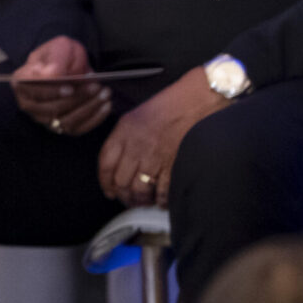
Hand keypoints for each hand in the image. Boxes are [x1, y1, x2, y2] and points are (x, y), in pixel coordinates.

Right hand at [12, 35, 111, 136]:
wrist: (64, 66)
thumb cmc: (58, 56)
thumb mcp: (57, 47)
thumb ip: (56, 57)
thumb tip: (55, 75)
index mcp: (21, 82)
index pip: (34, 91)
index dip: (52, 91)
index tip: (71, 87)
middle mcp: (28, 103)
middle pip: (52, 108)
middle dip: (77, 98)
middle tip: (96, 86)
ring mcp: (43, 118)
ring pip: (66, 121)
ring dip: (88, 109)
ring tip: (104, 94)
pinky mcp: (59, 127)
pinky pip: (77, 129)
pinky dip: (94, 119)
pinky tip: (106, 106)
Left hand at [98, 68, 227, 207]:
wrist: (198, 100)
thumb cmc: (169, 104)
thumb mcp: (137, 115)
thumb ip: (124, 137)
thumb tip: (119, 160)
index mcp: (124, 131)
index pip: (105, 163)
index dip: (104, 182)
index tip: (108, 191)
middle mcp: (136, 146)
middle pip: (121, 181)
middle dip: (123, 195)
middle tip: (127, 200)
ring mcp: (156, 158)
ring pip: (139, 189)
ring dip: (140, 200)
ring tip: (143, 202)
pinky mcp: (175, 165)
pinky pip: (163, 191)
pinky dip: (161, 200)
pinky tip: (161, 201)